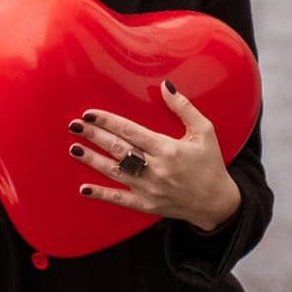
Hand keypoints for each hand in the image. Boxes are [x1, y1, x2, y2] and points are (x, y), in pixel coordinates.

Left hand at [66, 81, 241, 232]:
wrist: (217, 203)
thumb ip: (184, 108)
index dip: (108, 121)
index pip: (131, 131)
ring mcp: (149, 189)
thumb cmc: (211, 164)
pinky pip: (120, 200)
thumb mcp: (204, 132)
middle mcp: (156, 169)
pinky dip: (101, 195)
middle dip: (94, 136)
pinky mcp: (147, 205)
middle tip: (74, 126)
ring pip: (114, 172)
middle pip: (118, 149)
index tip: (90, 114)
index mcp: (167, 149)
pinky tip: (84, 189)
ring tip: (74, 148)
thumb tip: (165, 85)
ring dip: (92, 160)